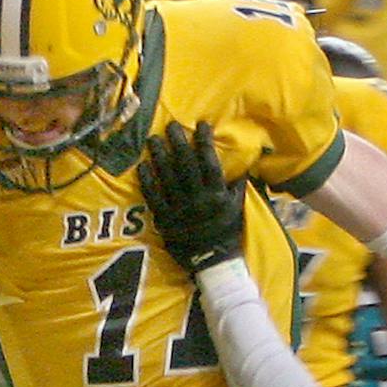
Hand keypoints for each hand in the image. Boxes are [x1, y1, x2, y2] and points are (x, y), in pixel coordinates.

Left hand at [138, 121, 245, 277]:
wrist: (213, 262)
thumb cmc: (227, 231)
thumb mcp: (238, 208)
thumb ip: (238, 186)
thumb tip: (243, 166)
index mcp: (217, 195)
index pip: (210, 162)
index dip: (205, 141)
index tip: (201, 125)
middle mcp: (198, 200)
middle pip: (185, 165)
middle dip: (178, 142)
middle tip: (171, 126)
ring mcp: (180, 209)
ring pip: (167, 177)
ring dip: (159, 156)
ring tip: (154, 139)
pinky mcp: (165, 219)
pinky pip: (154, 196)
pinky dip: (148, 180)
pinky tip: (143, 166)